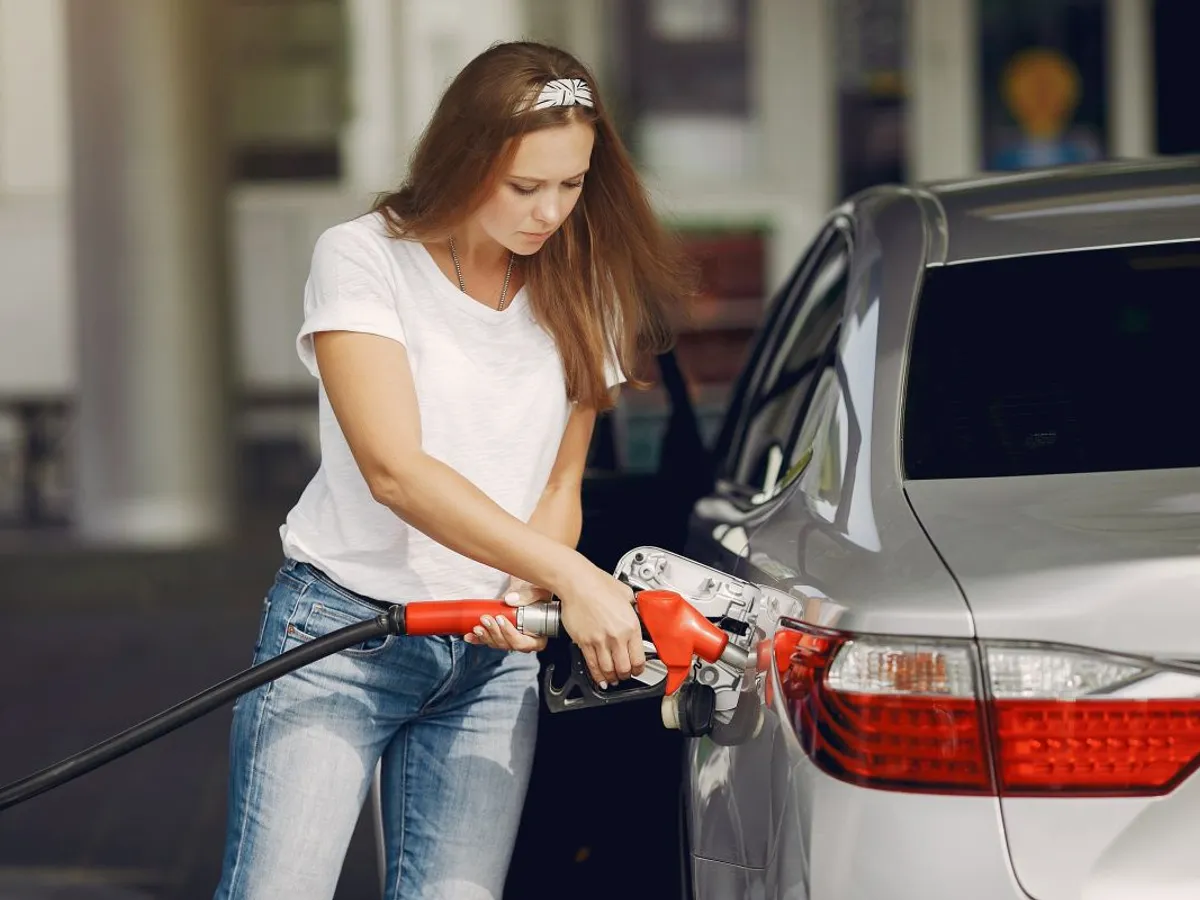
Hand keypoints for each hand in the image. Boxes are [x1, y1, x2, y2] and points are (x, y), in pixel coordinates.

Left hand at [463, 577, 549, 652]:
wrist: (527, 588)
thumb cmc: (538, 593)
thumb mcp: (539, 591)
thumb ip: (529, 595)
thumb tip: (510, 600)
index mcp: (538, 637)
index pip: (523, 643)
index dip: (510, 634)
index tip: (501, 619)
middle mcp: (524, 641)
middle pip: (507, 645)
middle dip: (494, 633)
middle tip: (486, 618)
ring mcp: (510, 639)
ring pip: (496, 644)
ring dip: (485, 636)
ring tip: (478, 624)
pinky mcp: (499, 635)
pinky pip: (487, 641)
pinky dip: (477, 639)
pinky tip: (469, 635)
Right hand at [556, 559, 644, 687]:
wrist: (577, 583)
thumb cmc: (599, 584)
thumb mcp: (626, 594)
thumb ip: (634, 607)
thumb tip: (638, 610)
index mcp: (631, 625)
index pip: (639, 658)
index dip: (639, 669)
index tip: (638, 670)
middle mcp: (617, 636)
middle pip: (624, 668)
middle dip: (626, 675)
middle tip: (625, 675)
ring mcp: (599, 641)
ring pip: (608, 669)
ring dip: (612, 677)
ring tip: (613, 678)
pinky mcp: (584, 642)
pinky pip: (592, 664)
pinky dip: (596, 675)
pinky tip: (599, 678)